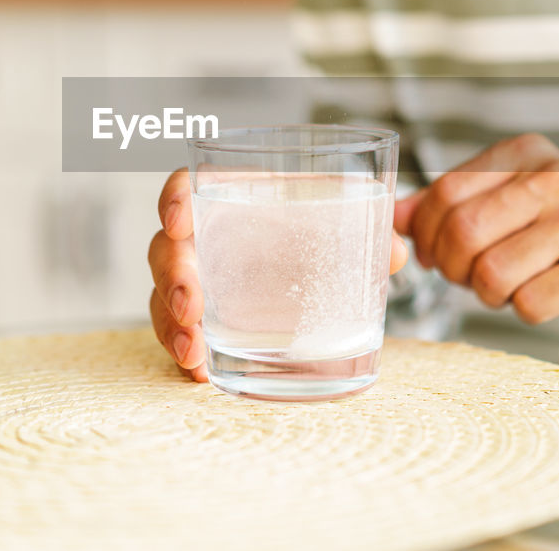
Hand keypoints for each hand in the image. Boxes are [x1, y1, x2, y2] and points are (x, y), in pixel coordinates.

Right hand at [148, 168, 410, 379]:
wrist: (321, 269)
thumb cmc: (321, 230)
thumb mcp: (345, 223)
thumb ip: (369, 230)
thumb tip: (395, 250)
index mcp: (233, 197)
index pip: (189, 186)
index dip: (174, 200)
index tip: (179, 222)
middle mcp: (205, 237)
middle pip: (166, 248)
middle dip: (173, 278)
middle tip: (193, 308)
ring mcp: (199, 279)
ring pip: (163, 295)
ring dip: (171, 324)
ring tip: (193, 353)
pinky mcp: (202, 318)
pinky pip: (179, 332)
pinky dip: (185, 352)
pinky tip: (200, 372)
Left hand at [393, 134, 558, 334]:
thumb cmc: (545, 229)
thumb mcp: (497, 201)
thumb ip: (441, 206)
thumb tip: (391, 218)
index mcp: (525, 152)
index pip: (445, 192)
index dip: (424, 233)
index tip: (429, 253)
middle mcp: (557, 177)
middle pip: (463, 232)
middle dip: (451, 267)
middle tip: (465, 276)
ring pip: (492, 274)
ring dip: (487, 292)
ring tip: (508, 282)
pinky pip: (528, 305)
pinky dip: (522, 310)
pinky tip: (539, 293)